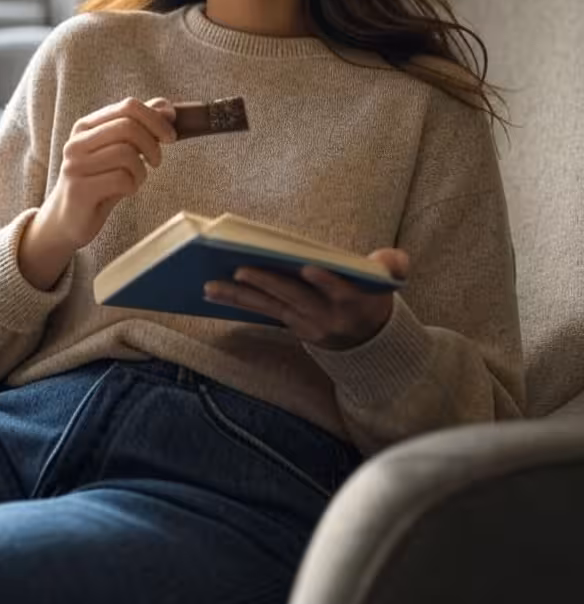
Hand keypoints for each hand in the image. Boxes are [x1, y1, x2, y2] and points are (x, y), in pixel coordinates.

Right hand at [41, 97, 176, 251]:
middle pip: (129, 127)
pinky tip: (126, 190)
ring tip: (135, 179)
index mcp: (86, 126)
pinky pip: (122, 179)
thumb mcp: (119, 150)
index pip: (128, 106)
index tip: (171, 136)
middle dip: (153, 144)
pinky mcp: (80, 190)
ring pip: (127, 153)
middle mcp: (77, 142)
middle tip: (156, 161)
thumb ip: (140, 127)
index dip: (156, 119)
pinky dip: (133, 186)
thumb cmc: (99, 182)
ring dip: (141, 169)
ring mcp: (75, 165)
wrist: (67, 219)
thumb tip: (167, 108)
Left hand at [203, 248, 409, 349]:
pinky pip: (261, 313)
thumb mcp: (390, 280)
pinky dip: (236, 303)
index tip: (309, 267)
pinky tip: (211, 292)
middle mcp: (327, 317)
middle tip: (240, 269)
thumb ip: (394, 266)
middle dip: (268, 283)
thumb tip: (394, 263)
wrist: (370, 340)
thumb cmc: (374, 294)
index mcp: (354, 301)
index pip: (339, 291)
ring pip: (269, 308)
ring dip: (239, 297)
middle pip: (294, 298)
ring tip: (210, 285)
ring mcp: (306, 324)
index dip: (325, 281)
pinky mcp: (291, 325)